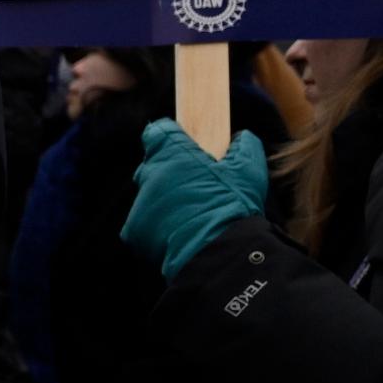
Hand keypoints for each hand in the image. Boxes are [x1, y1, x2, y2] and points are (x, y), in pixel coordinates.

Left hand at [119, 117, 269, 276]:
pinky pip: (143, 223)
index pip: (158, 132)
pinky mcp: (133, 231)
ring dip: (164, 201)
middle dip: (168, 172)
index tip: (182, 144)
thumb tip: (241, 137)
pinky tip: (179, 232)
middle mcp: (150, 175)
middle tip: (192, 184)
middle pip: (152, 166)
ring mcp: (140, 203)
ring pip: (148, 196)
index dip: (170, 137)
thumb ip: (244, 145)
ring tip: (190, 214)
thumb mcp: (249, 169)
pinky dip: (157, 227)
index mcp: (173, 154)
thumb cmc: (233, 205)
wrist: (218, 250)